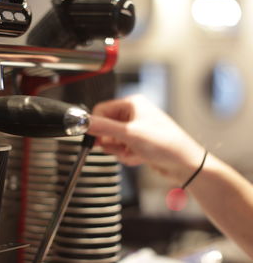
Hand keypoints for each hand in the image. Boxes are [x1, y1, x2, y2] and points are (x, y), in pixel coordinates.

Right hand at [88, 95, 204, 184]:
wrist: (185, 164)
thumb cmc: (166, 144)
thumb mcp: (130, 134)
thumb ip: (104, 127)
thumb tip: (84, 122)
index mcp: (132, 104)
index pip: (101, 110)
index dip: (96, 125)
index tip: (93, 137)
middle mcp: (133, 114)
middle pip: (106, 127)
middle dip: (111, 141)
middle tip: (117, 147)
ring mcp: (136, 129)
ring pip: (112, 140)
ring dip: (119, 150)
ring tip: (132, 152)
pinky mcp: (138, 143)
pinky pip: (121, 149)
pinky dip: (126, 156)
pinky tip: (138, 157)